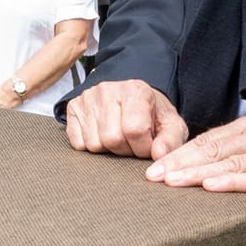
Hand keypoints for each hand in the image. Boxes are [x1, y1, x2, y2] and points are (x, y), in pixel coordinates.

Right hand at [64, 79, 187, 158]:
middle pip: (112, 139)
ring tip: (118, 137)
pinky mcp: (74, 107)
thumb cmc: (153, 116)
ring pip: (94, 143)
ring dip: (108, 150)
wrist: (132, 100)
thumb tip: (158, 155)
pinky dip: (90, 146)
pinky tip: (102, 135)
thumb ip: (171, 141)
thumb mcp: (171, 126)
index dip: (143, 147)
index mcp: (136, 90)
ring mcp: (88, 97)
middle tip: (131, 142)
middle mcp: (108, 89)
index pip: (134, 130)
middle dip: (125, 150)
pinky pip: (77, 142)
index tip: (147, 145)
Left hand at [145, 112, 245, 204]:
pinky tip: (212, 187)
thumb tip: (197, 161)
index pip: (207, 140)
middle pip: (213, 150)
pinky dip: (233, 183)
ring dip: (198, 173)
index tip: (154, 166)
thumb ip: (236, 147)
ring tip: (173, 182)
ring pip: (230, 163)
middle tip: (153, 176)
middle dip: (180, 163)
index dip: (179, 153)